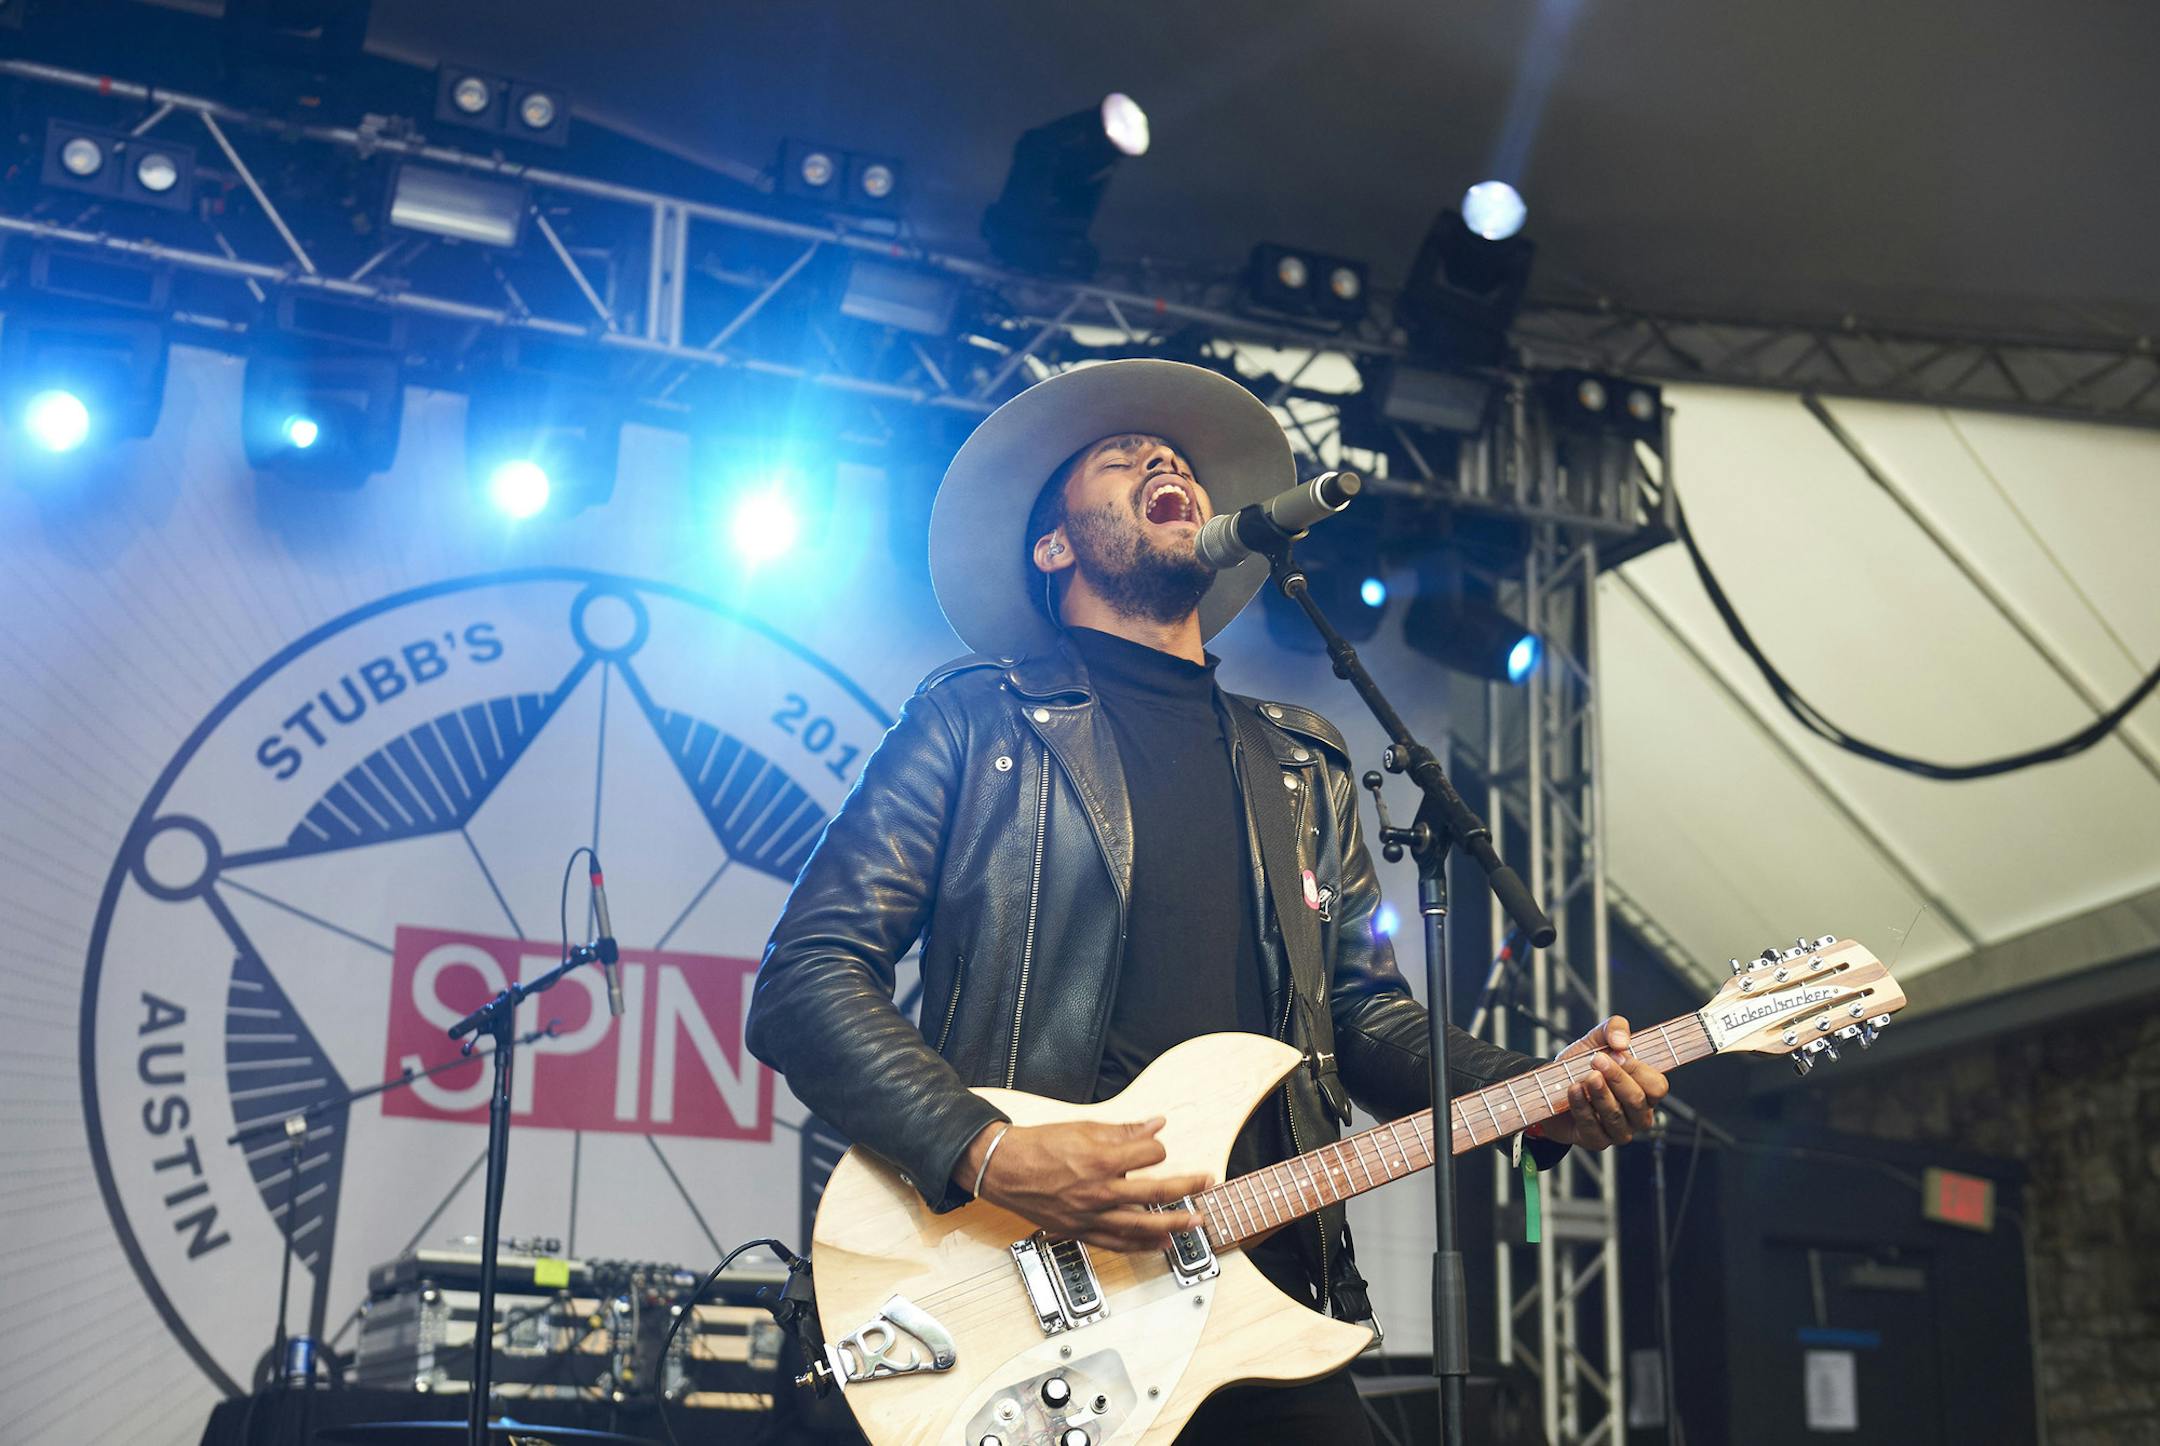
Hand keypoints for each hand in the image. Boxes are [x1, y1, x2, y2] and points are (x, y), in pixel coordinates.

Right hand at [953, 1117, 1209, 1251]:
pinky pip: (1118, 1243)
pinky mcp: (1080, 1232)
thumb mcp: (1083, 1128)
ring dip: (1173, 1225)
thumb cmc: (1039, 1147)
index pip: (1149, 1155)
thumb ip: (1124, 1130)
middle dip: (1186, 1188)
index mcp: (1100, 1160)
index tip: (1157, 1147)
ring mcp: (1090, 1216)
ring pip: (1141, 1226)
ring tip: (1195, 1222)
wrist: (1004, 1169)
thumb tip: (1156, 1125)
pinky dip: (1142, 1245)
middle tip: (1206, 1184)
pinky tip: (1161, 1244)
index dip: (1158, 1149)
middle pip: (1154, 1194)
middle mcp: (1098, 1192)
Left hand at [1538, 1016, 1668, 1150]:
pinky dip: (1581, 1107)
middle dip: (1617, 1079)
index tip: (1617, 1054)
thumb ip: (1614, 1029)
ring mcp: (1618, 1131)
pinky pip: (1592, 1128)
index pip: (1657, 1086)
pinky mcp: (1597, 1141)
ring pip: (1616, 1116)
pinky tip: (1573, 1091)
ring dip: (1600, 1094)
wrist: (1550, 1086)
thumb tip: (1621, 1040)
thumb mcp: (1597, 1040)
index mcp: (1645, 1090)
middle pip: (1637, 1101)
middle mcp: (1637, 1114)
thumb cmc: (1582, 1065)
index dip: (1639, 1071)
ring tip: (1586, 1077)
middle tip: (1597, 1060)